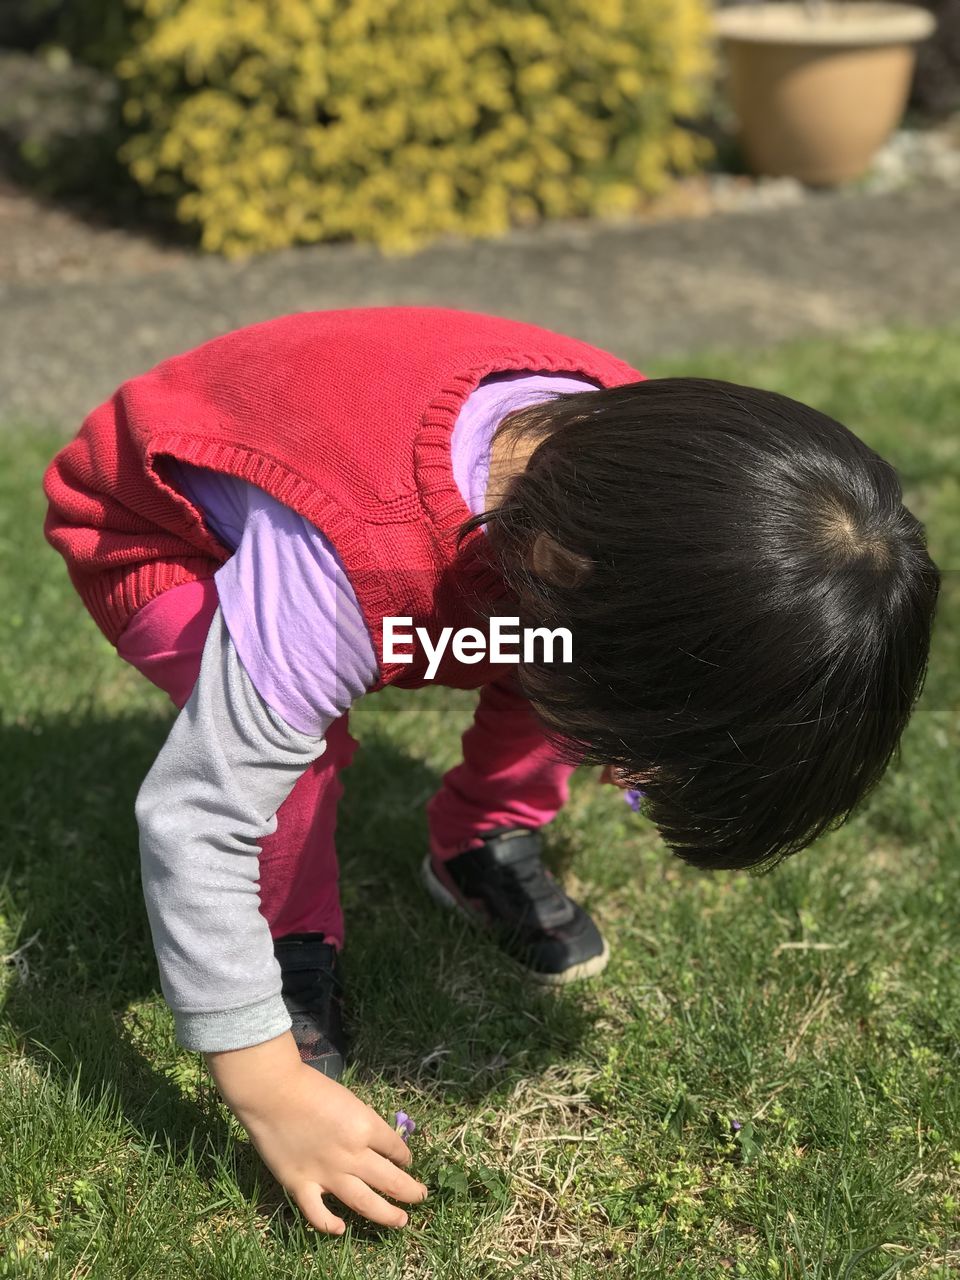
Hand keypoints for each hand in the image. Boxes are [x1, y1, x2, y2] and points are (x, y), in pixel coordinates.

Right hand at [206, 1033, 427, 1233]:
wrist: (272, 1092)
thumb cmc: (310, 1087)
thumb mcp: (349, 1099)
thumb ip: (363, 1123)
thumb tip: (377, 1141)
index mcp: (366, 1127)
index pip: (396, 1149)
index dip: (405, 1156)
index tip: (406, 1161)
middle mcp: (352, 1155)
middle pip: (391, 1180)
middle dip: (409, 1191)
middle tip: (420, 1196)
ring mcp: (327, 1174)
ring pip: (365, 1203)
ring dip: (387, 1214)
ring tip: (401, 1221)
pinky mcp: (301, 1185)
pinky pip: (319, 1214)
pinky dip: (330, 1225)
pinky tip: (341, 1228)